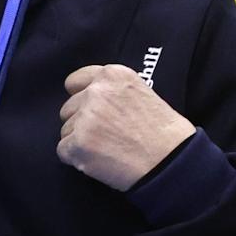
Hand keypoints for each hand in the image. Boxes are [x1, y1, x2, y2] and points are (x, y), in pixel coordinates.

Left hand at [57, 65, 195, 191]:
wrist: (171, 161)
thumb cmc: (162, 132)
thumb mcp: (141, 92)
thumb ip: (112, 90)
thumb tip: (86, 96)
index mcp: (112, 75)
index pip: (74, 81)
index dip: (80, 98)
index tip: (89, 110)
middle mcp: (96, 92)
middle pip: (68, 108)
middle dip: (81, 123)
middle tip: (107, 136)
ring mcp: (85, 118)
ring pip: (66, 130)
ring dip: (80, 142)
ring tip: (109, 149)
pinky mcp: (78, 143)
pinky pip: (63, 151)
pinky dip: (77, 159)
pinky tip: (101, 160)